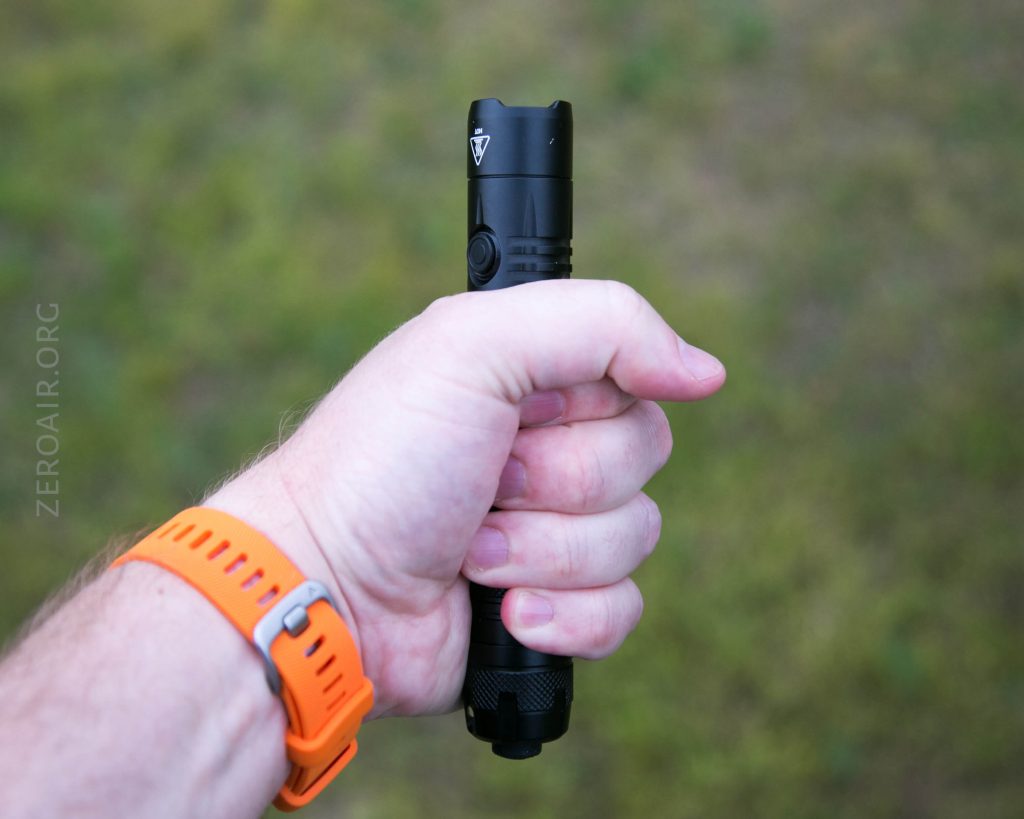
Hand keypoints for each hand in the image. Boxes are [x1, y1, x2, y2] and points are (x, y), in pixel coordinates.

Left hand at [206, 279, 724, 718]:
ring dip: (543, 549)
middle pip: (645, 456)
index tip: (525, 410)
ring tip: (467, 550)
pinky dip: (562, 615)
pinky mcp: (554, 608)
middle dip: (555, 480)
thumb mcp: (473, 345)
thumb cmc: (382, 459)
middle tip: (481, 482)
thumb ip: (601, 324)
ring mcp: (553, 532)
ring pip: (637, 537)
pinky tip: (501, 612)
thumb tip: (705, 371)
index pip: (636, 375)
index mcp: (536, 377)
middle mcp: (550, 449)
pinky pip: (621, 612)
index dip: (586, 402)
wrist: (325, 586)